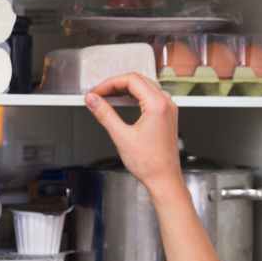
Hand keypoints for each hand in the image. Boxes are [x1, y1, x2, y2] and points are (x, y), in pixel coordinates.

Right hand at [85, 73, 183, 198]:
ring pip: (145, 88)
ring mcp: (169, 110)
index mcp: (158, 105)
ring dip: (125, 90)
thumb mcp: (121, 136)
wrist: (164, 180)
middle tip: (99, 94)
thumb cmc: (150, 163)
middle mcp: (166, 104)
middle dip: (116, 85)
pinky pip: (150, 98)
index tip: (96, 92)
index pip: (131, 80)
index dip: (109, 83)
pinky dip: (135, 98)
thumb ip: (104, 114)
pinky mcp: (167, 117)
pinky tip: (122, 104)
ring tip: (107, 98)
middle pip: (138, 80)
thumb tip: (93, 100)